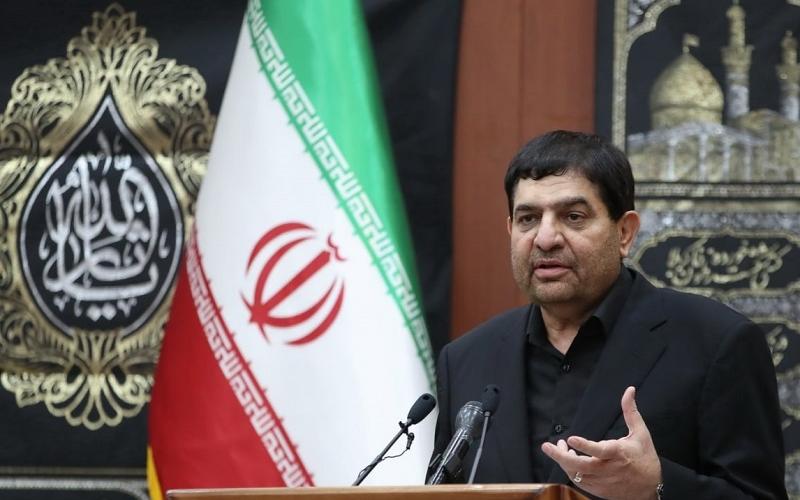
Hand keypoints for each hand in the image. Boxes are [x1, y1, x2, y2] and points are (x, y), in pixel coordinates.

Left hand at [541, 386, 661, 499]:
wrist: (651, 488)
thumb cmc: (645, 458)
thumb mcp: (641, 433)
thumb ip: (630, 411)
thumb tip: (629, 390)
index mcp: (619, 453)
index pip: (600, 450)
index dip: (585, 445)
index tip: (571, 438)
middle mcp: (608, 469)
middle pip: (581, 466)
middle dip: (561, 457)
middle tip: (547, 446)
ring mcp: (602, 481)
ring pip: (577, 474)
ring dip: (564, 461)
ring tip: (560, 448)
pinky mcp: (598, 489)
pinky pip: (579, 481)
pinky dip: (571, 470)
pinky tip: (569, 459)